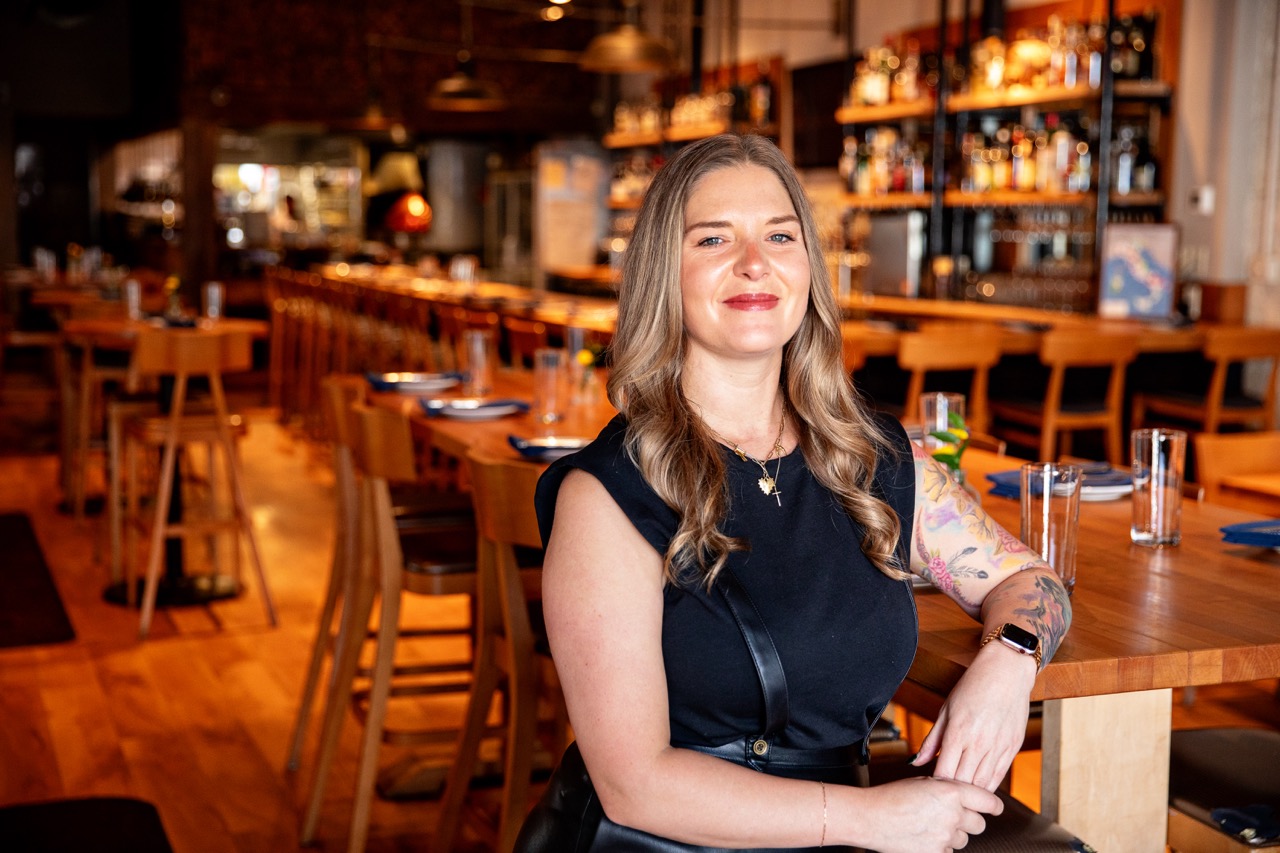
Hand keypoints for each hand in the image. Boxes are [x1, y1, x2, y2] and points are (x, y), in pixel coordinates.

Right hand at [856, 776, 1003, 852]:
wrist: (870, 817)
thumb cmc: (893, 796)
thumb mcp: (924, 782)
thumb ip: (948, 789)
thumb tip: (966, 797)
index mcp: (951, 791)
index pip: (988, 801)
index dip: (994, 806)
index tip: (994, 809)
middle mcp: (953, 814)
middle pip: (979, 824)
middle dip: (969, 821)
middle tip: (952, 817)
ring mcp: (945, 836)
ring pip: (963, 839)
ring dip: (952, 834)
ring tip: (929, 825)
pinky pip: (949, 852)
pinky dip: (940, 847)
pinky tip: (922, 836)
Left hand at [911, 642, 1036, 790]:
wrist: (1007, 671)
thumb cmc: (973, 686)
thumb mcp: (946, 709)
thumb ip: (931, 739)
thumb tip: (915, 761)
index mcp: (958, 732)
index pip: (943, 773)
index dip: (935, 785)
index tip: (929, 788)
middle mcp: (979, 743)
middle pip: (962, 783)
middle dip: (951, 793)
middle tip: (942, 797)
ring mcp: (998, 747)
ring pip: (982, 784)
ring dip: (970, 792)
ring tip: (959, 795)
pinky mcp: (1012, 748)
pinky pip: (999, 777)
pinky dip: (987, 786)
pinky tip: (978, 787)